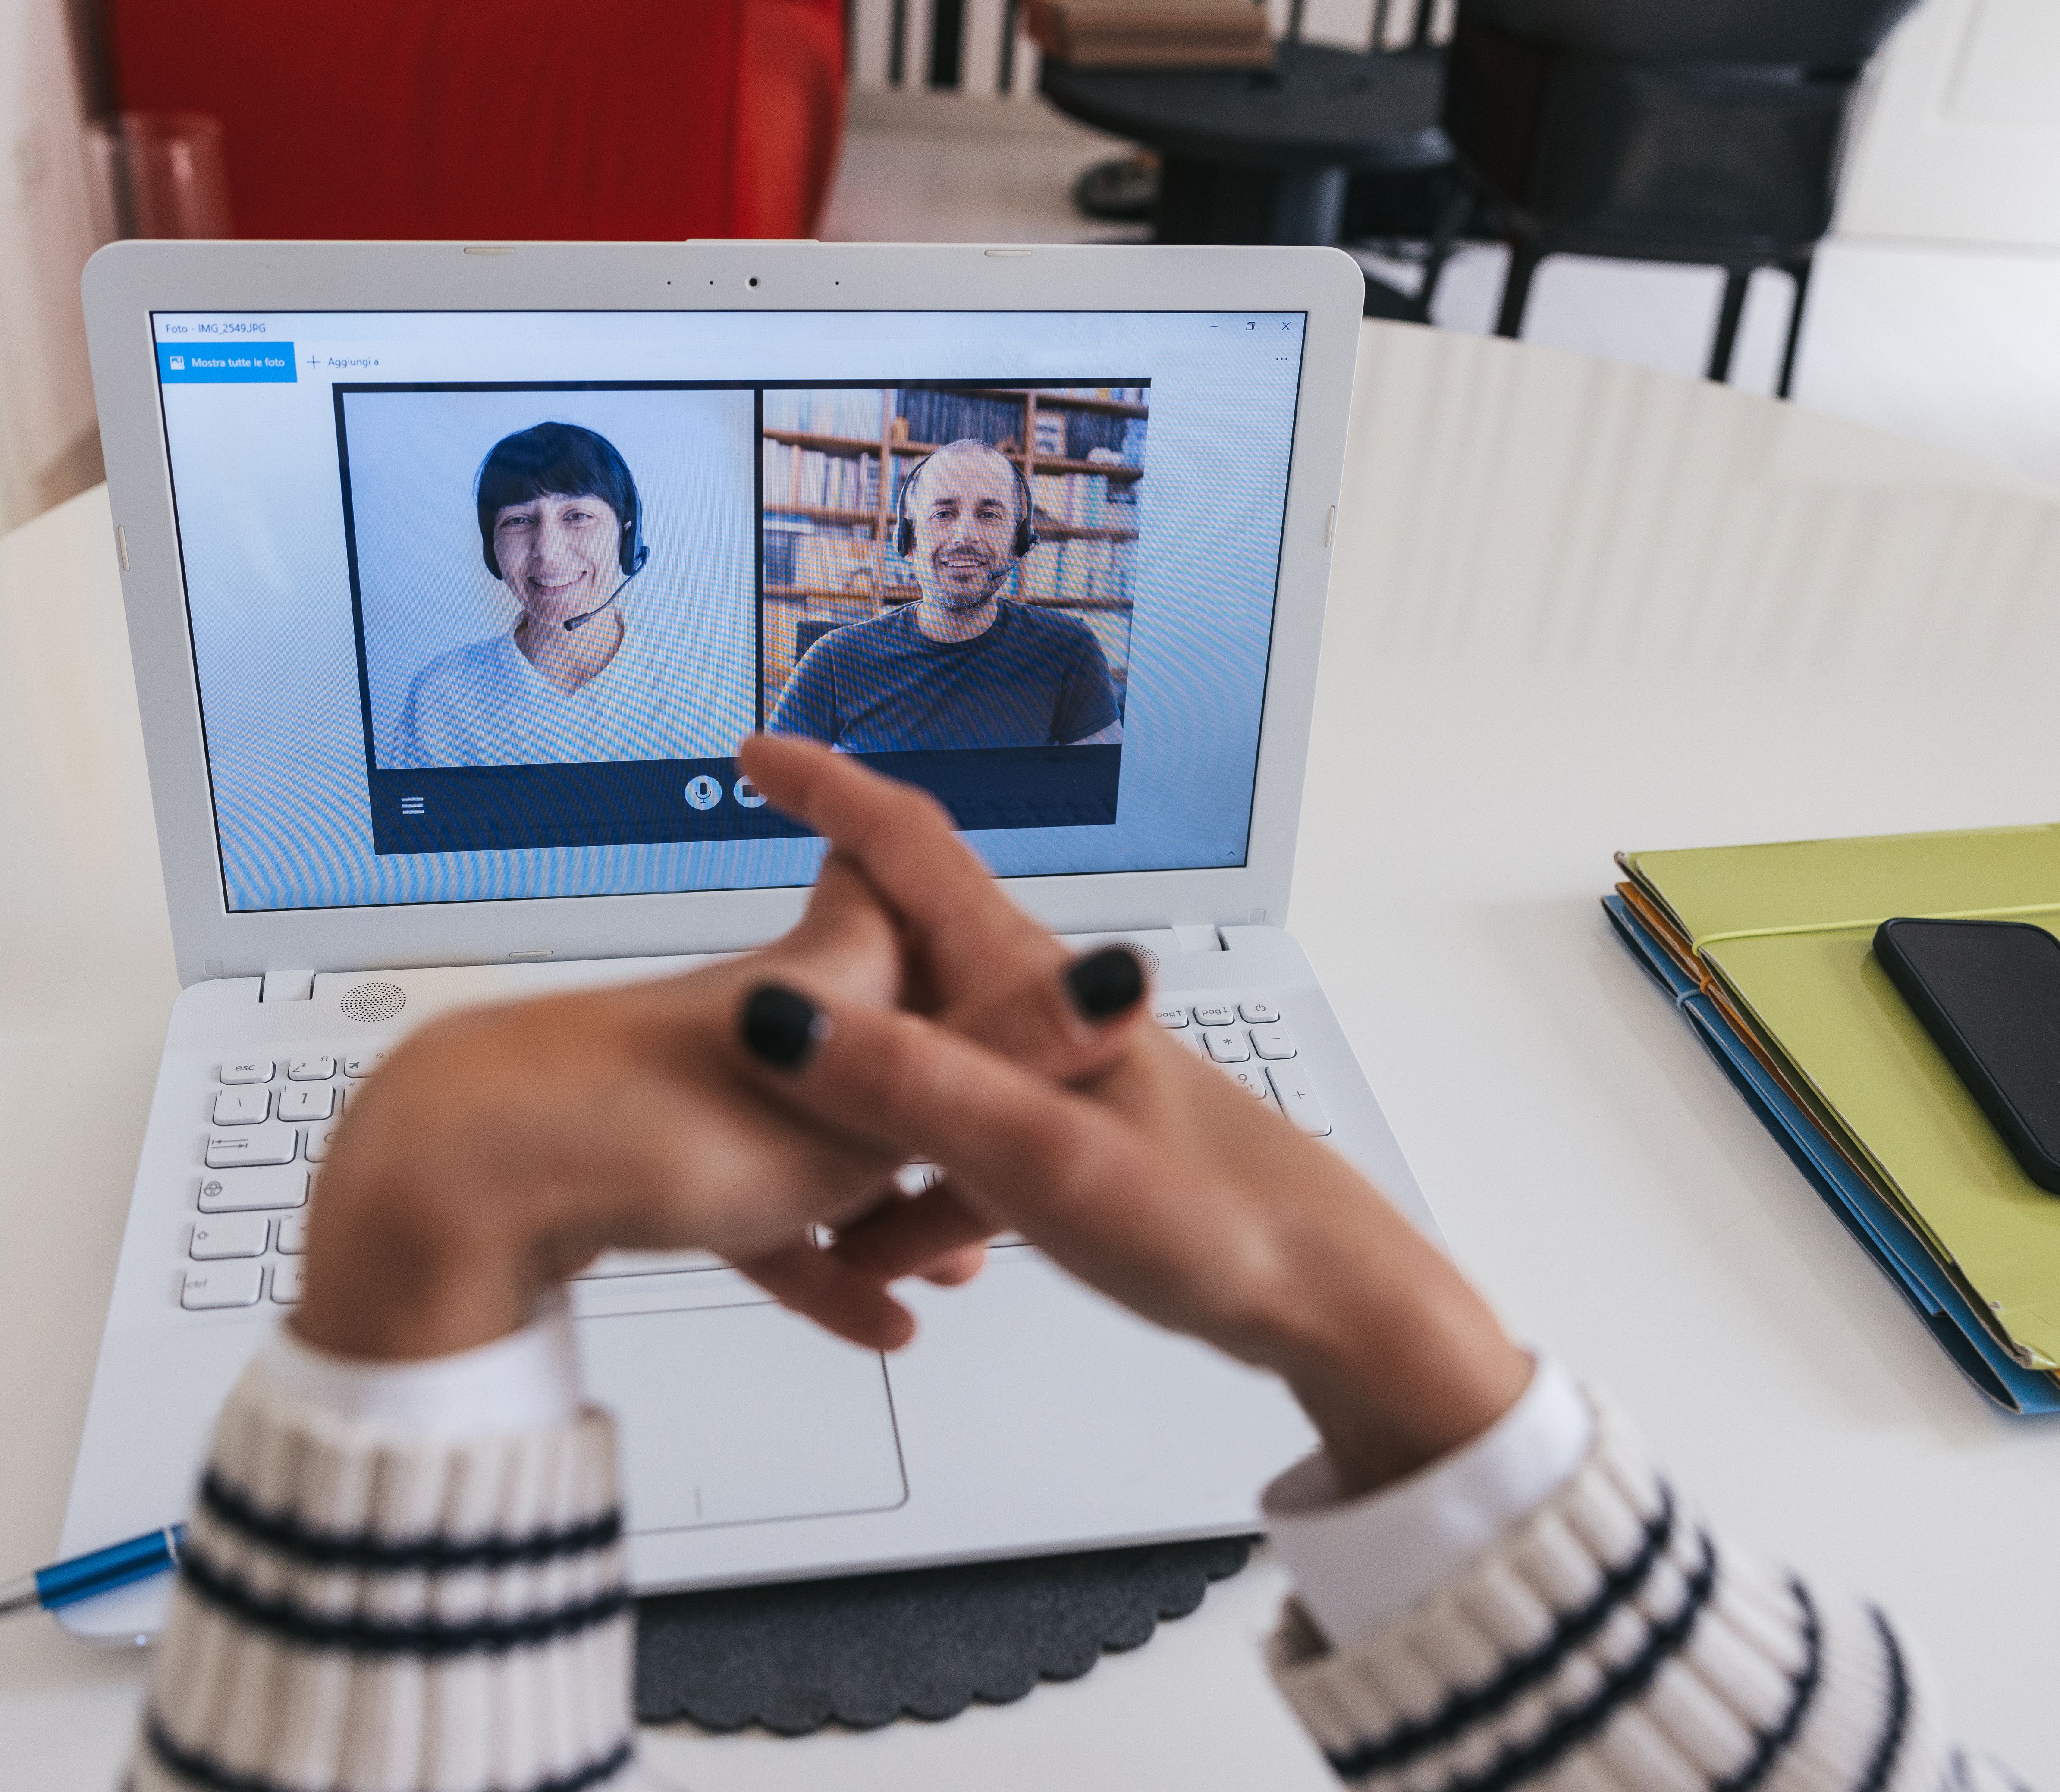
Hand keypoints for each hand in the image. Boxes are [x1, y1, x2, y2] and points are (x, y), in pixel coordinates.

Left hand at [296, 738, 1149, 1363]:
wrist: (477, 1177)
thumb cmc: (670, 1121)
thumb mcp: (877, 1107)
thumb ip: (1003, 1053)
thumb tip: (1118, 981)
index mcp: (836, 964)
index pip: (904, 876)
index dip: (943, 863)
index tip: (1001, 876)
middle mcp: (779, 1007)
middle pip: (892, 1037)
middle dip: (959, 1107)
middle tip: (1014, 1166)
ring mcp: (716, 1083)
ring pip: (829, 1138)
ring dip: (892, 1207)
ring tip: (951, 1272)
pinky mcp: (664, 1159)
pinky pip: (762, 1210)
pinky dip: (816, 1262)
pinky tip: (871, 1322)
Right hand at [728, 743, 1531, 1495]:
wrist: (1332, 1303)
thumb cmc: (1227, 1223)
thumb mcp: (1047, 1160)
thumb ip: (916, 1089)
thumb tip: (789, 1018)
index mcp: (1032, 983)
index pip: (910, 850)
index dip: (828, 791)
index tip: (757, 756)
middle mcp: (1038, 1015)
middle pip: (898, 954)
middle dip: (814, 969)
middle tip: (728, 1015)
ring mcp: (1050, 1084)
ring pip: (913, 1069)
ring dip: (846, 1113)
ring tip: (784, 1183)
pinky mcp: (1064, 1156)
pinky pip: (948, 1155)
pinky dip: (899, 1200)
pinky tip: (872, 1261)